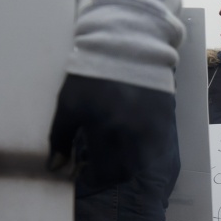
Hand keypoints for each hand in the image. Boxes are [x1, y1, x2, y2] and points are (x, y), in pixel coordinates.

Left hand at [48, 74, 175, 189]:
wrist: (126, 43)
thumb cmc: (91, 73)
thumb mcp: (68, 102)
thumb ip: (60, 137)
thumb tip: (56, 168)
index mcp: (105, 129)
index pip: (101, 172)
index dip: (91, 177)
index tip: (81, 172)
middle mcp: (131, 132)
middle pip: (123, 172)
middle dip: (108, 174)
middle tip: (96, 165)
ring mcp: (151, 126)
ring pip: (141, 162)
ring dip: (126, 164)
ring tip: (113, 155)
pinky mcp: (164, 119)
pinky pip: (157, 147)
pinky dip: (144, 151)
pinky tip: (131, 142)